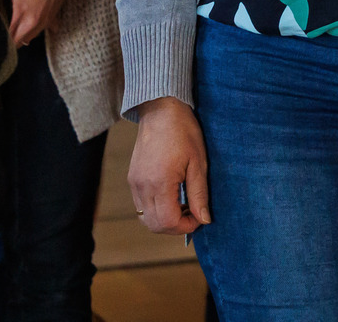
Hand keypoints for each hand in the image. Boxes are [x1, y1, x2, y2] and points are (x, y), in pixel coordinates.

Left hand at [10, 0, 74, 47]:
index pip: (3, 35)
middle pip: (15, 42)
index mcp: (18, 11)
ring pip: (27, 39)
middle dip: (5, 40)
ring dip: (18, 36)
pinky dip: (31, 30)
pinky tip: (27, 23)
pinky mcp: (52, 18)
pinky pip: (39, 32)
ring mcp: (43, 21)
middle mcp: (31, 21)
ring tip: (11, 29)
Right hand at [129, 97, 210, 235]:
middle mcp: (142, 186)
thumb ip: (199, 194)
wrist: (161, 110)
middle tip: (193, 214)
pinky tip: (172, 196)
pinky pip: (141, 205)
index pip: (168, 221)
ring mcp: (134, 183)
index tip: (200, 218)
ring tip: (184, 205)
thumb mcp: (198, 162)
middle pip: (154, 225)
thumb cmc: (183, 131)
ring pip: (145, 218)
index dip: (186, 226)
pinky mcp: (132, 179)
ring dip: (165, 219)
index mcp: (160, 182)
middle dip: (175, 227)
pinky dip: (156, 209)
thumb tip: (204, 219)